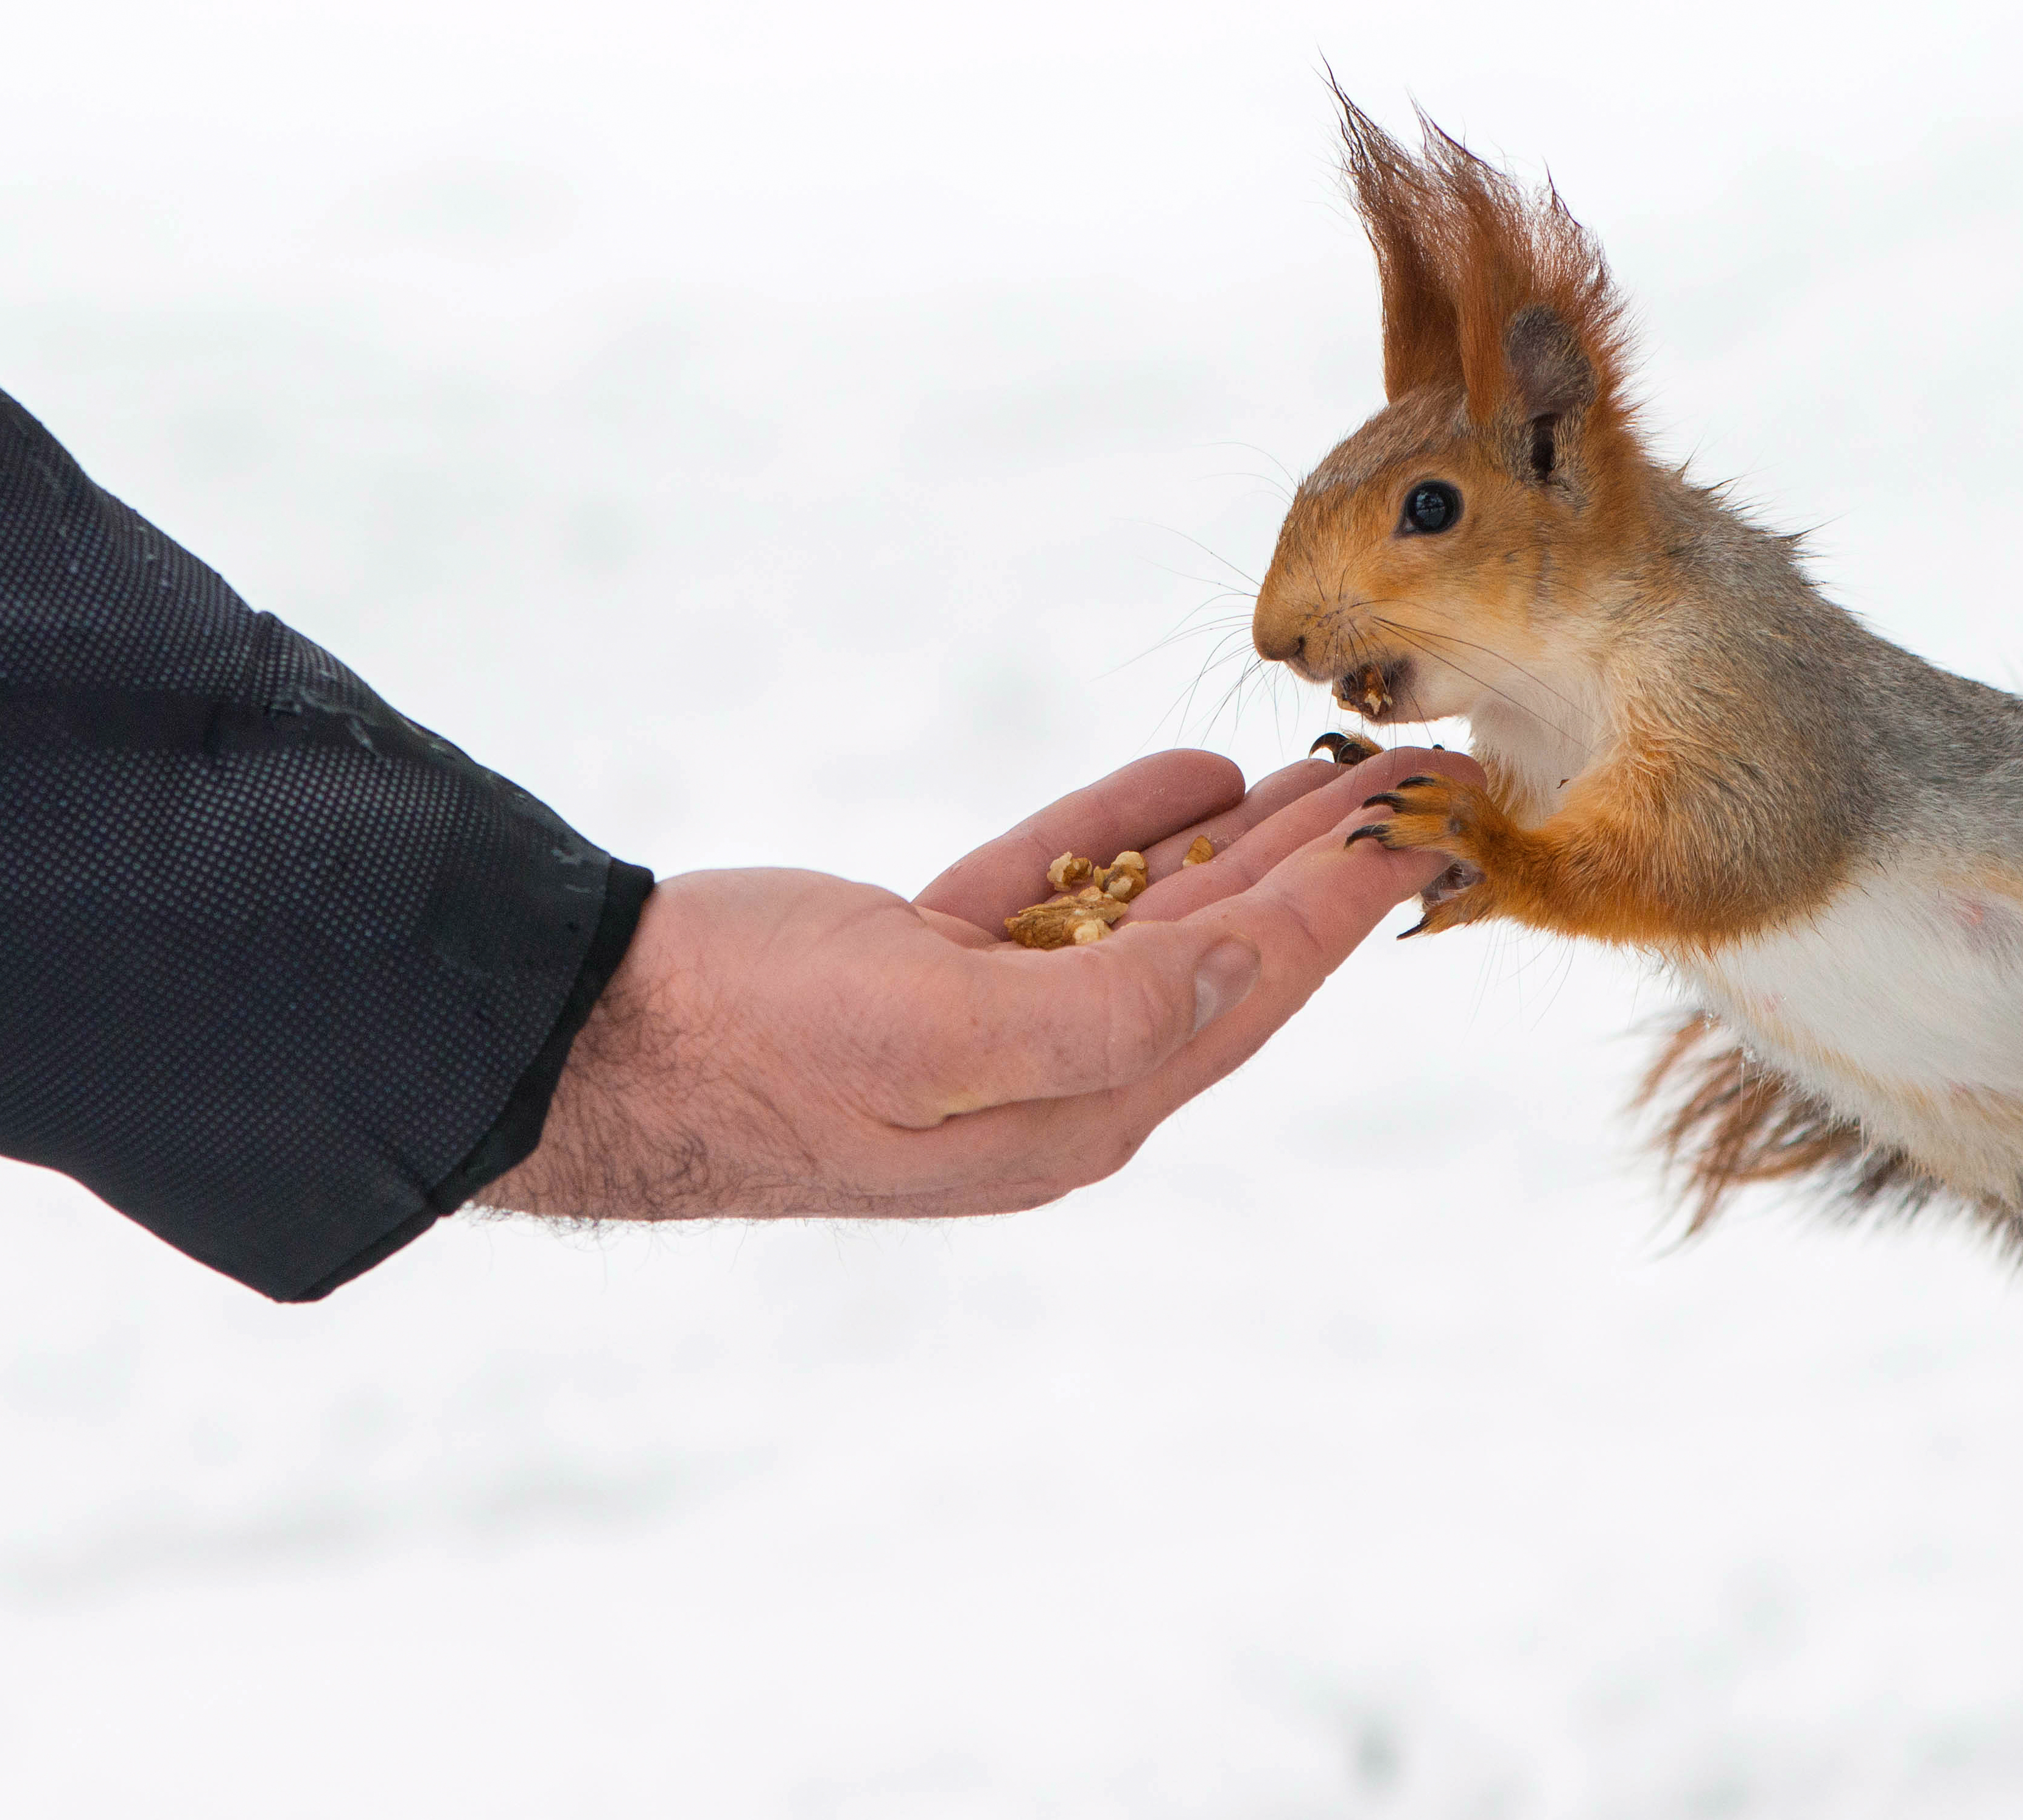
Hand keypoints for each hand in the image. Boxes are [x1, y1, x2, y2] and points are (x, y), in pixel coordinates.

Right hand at [480, 745, 1479, 1220]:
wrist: (588, 1038)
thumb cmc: (757, 1049)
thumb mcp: (940, 1039)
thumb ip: (1108, 1015)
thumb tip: (1246, 967)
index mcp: (1077, 1111)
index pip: (1251, 992)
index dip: (1347, 907)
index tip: (1434, 831)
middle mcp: (1056, 1075)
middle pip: (1230, 952)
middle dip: (1326, 866)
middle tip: (1420, 785)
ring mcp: (994, 1020)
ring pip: (1156, 915)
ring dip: (1245, 842)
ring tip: (1334, 773)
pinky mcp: (933, 962)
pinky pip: (1062, 887)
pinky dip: (1129, 830)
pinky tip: (1196, 782)